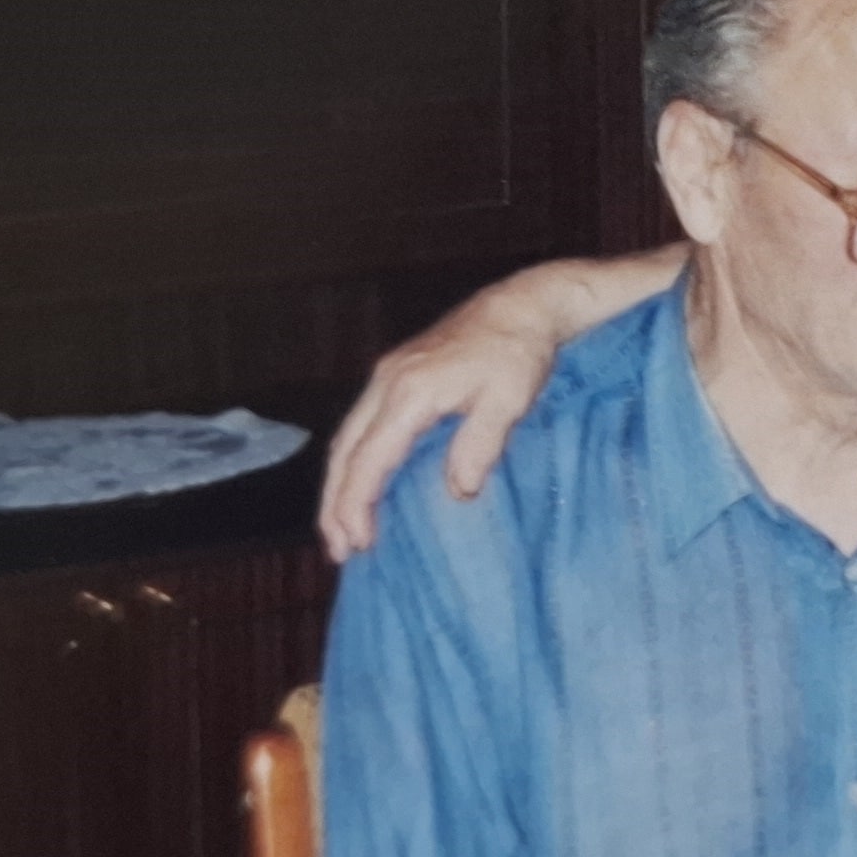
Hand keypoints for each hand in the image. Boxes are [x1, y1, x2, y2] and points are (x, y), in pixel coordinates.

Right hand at [315, 300, 562, 556]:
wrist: (522, 306)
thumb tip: (458, 491)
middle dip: (335, 503)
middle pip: (344, 451)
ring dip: (340, 485)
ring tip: (341, 529)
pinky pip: (362, 426)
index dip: (358, 504)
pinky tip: (363, 485)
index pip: (370, 458)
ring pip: (347, 438)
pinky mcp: (396, 374)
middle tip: (339, 550)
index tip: (359, 543)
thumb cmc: (519, 352)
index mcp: (410, 392)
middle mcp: (387, 382)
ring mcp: (387, 375)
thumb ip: (480, 445)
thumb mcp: (509, 401)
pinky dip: (355, 462)